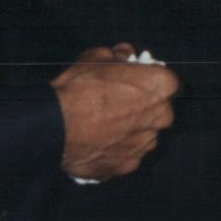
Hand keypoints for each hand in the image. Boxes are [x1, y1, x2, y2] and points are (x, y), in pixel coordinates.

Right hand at [50, 43, 179, 180]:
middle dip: (143, 108)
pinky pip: (126, 155)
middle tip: (117, 105)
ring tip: (103, 127)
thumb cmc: (79, 88)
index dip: (151, 82)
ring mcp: (145, 144)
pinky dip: (116, 151)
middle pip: (159, 110)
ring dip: (131, 131)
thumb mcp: (98, 56)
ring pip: (144, 135)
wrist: (53, 127)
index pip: (168, 82)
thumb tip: (125, 55)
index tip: (137, 84)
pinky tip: (97, 145)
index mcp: (162, 86)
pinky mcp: (127, 166)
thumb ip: (119, 55)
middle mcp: (161, 117)